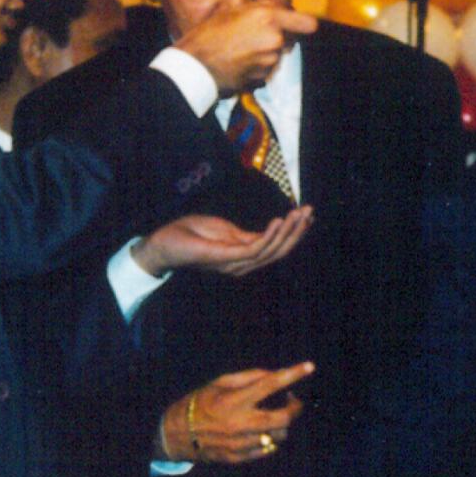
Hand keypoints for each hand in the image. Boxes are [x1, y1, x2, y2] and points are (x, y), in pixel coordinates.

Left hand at [132, 209, 312, 277]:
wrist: (164, 243)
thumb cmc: (191, 235)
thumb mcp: (224, 230)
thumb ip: (245, 234)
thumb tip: (265, 230)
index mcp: (244, 257)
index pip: (277, 247)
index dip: (294, 232)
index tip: (308, 215)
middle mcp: (244, 264)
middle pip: (280, 251)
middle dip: (298, 231)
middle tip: (311, 212)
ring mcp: (236, 263)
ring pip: (271, 250)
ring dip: (288, 231)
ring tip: (300, 213)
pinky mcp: (226, 257)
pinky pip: (255, 248)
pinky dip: (270, 234)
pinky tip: (280, 221)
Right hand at [159, 364, 312, 464]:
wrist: (176, 434)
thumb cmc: (199, 403)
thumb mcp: (218, 383)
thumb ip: (249, 378)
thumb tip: (275, 375)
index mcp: (234, 401)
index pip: (270, 384)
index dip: (292, 374)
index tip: (309, 366)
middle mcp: (240, 424)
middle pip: (283, 418)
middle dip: (294, 408)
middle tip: (292, 400)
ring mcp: (240, 444)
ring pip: (278, 435)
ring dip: (281, 423)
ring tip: (271, 415)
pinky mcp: (239, 458)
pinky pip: (267, 449)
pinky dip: (270, 438)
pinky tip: (261, 430)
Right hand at [175, 2, 317, 93]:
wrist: (196, 63)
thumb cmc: (210, 33)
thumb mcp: (234, 10)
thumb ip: (262, 10)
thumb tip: (281, 12)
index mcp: (268, 17)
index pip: (306, 23)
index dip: (303, 24)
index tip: (302, 25)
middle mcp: (274, 39)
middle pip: (288, 39)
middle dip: (276, 37)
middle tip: (251, 35)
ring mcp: (270, 60)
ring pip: (277, 54)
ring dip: (266, 52)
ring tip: (241, 48)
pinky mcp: (264, 76)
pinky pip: (267, 68)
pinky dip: (258, 65)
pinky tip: (240, 61)